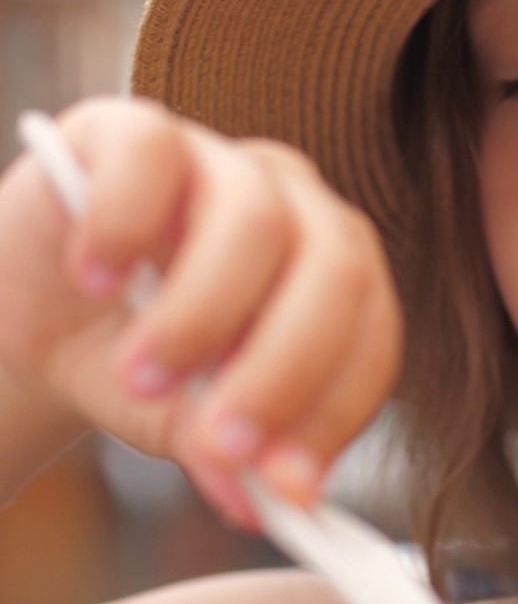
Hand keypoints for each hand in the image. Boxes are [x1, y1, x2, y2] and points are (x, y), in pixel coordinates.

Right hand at [0, 97, 402, 526]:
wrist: (37, 314)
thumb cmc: (135, 361)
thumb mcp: (187, 420)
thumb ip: (230, 451)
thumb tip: (262, 497)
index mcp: (335, 277)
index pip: (370, 335)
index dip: (336, 411)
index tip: (290, 486)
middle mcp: (299, 209)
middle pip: (334, 274)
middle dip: (283, 371)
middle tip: (221, 444)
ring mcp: (224, 162)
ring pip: (257, 221)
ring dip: (201, 316)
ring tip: (142, 378)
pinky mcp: (138, 129)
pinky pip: (154, 155)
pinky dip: (125, 224)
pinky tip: (95, 278)